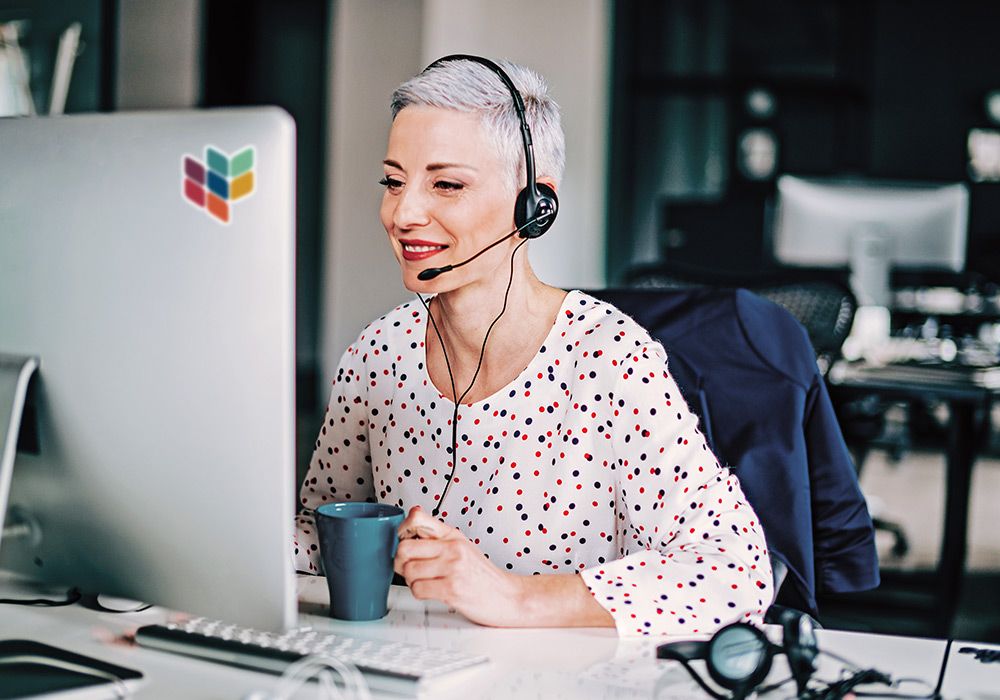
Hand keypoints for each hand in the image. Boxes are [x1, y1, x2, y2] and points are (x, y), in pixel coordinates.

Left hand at [394, 506, 524, 626]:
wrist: (508, 596)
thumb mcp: (463, 546)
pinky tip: (432, 591)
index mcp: (453, 536)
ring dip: (411, 581)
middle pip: (404, 549)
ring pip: (408, 571)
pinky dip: (419, 593)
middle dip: (401, 561)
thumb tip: (413, 516)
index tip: (403, 541)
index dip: (402, 532)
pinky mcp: (452, 590)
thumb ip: (437, 534)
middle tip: (409, 567)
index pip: (416, 520)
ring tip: (425, 581)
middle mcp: (453, 549)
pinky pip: (418, 589)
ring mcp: (452, 569)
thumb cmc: (483, 574)